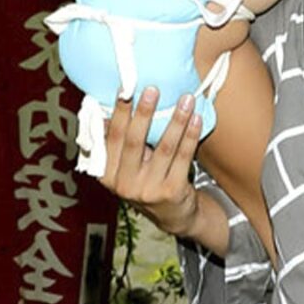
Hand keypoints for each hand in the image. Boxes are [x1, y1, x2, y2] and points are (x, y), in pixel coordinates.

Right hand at [97, 88, 203, 236]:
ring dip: (176, 121)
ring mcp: (148, 190)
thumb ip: (116, 142)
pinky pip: (183, 158)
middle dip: (144, 113)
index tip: (125, 89)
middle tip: (153, 89)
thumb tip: (106, 103)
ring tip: (186, 99)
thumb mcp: (124, 166)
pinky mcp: (172, 192)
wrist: (172, 215)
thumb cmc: (146, 180)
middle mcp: (124, 184)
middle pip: (134, 142)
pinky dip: (190, 136)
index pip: (111, 137)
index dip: (118, 113)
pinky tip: (196, 119)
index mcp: (106, 173)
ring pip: (164, 148)